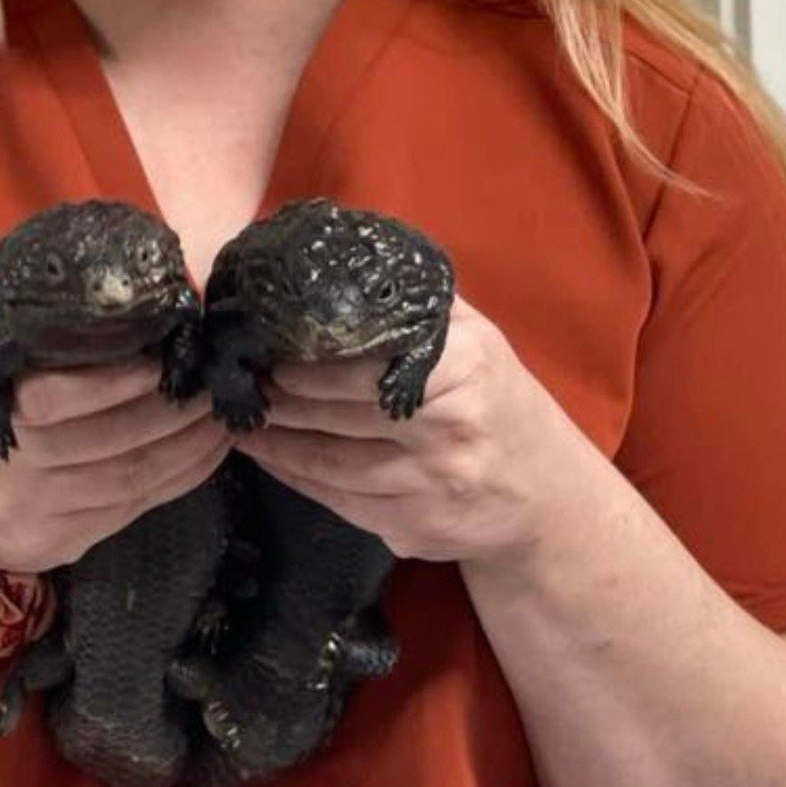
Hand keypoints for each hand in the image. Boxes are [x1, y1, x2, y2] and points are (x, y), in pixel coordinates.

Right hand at [0, 263, 233, 574]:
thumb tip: (69, 239)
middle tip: (211, 378)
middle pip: (108, 446)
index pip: (56, 401)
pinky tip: (206, 453)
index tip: (158, 357)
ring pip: (129, 484)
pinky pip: (130, 513)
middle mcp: (13, 469)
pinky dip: (178, 483)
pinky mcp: (60, 545)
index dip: (113, 384)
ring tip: (221, 412)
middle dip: (171, 414)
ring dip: (188, 449)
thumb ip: (5, 289)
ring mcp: (37, 514)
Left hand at [243, 293, 582, 565]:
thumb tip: (341, 259)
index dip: (309, 364)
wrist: (547, 492)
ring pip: (331, 464)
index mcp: (463, 367)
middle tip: (238, 382)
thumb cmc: (494, 397)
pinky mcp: (414, 528)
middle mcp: (449, 427)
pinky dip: (298, 479)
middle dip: (280, 401)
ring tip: (240, 419)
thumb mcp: (474, 338)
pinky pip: (339, 501)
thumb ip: (414, 306)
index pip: (367, 365)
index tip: (267, 351)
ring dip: (277, 444)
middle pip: (340, 415)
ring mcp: (431, 485)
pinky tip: (272, 457)